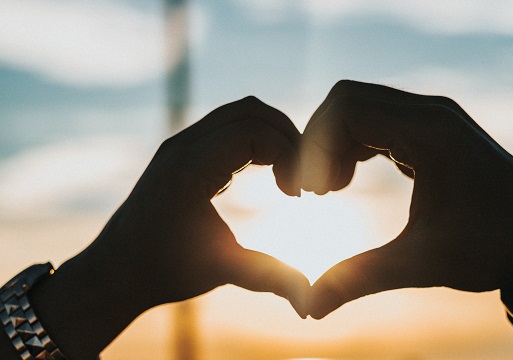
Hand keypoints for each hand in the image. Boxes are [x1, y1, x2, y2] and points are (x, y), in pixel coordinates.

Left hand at [26, 97, 309, 358]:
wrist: (116, 270)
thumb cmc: (164, 271)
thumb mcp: (220, 272)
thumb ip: (268, 278)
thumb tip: (309, 302)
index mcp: (190, 167)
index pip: (255, 131)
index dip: (289, 154)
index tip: (298, 194)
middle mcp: (183, 145)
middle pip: (251, 111)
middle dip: (287, 137)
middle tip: (302, 178)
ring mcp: (181, 144)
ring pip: (240, 113)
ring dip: (273, 136)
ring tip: (289, 176)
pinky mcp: (183, 151)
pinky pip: (228, 127)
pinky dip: (257, 141)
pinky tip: (268, 174)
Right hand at [298, 80, 512, 318]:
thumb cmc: (493, 247)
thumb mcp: (422, 263)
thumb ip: (360, 278)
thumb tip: (310, 308)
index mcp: (429, 133)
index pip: (346, 109)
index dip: (315, 146)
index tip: (312, 193)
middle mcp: (431, 113)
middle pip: (348, 100)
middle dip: (320, 142)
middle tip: (316, 191)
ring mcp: (435, 118)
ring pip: (362, 107)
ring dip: (336, 143)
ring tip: (331, 189)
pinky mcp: (436, 130)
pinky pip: (380, 120)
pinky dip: (355, 143)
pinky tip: (350, 179)